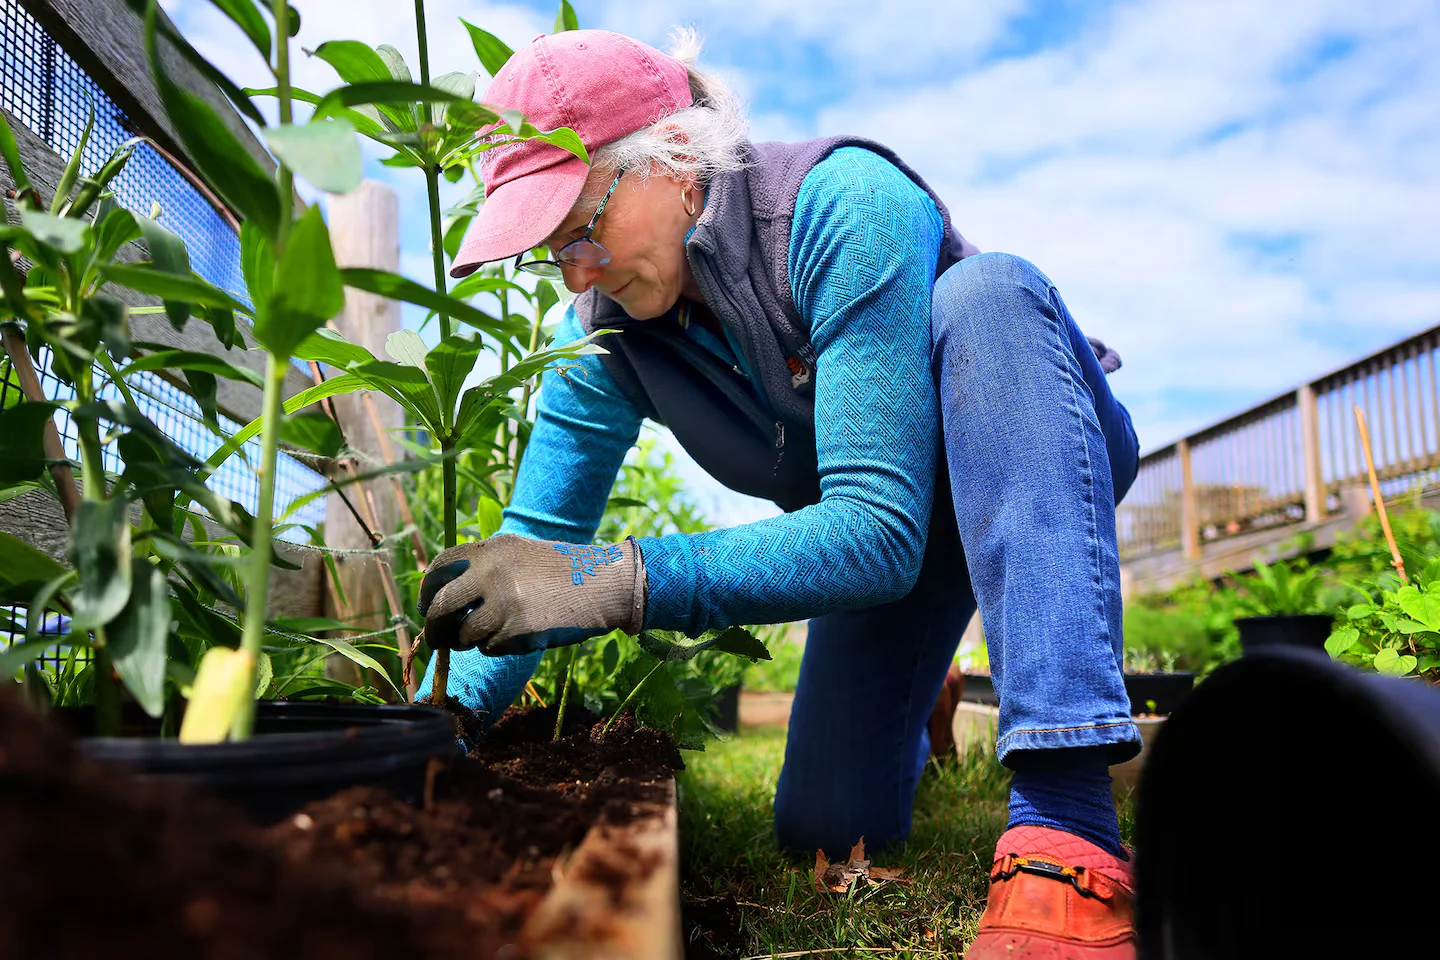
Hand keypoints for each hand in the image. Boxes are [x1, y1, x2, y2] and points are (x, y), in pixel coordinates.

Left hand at [418, 534, 645, 655]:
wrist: (602, 584)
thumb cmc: (560, 571)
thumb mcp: (519, 553)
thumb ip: (483, 566)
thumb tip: (442, 596)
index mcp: (490, 550)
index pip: (439, 568)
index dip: (426, 591)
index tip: (427, 605)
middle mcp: (491, 573)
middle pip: (440, 607)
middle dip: (433, 628)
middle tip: (436, 639)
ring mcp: (504, 603)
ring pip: (464, 634)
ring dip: (469, 641)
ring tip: (491, 634)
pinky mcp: (518, 631)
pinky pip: (489, 648)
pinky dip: (496, 647)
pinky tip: (517, 635)